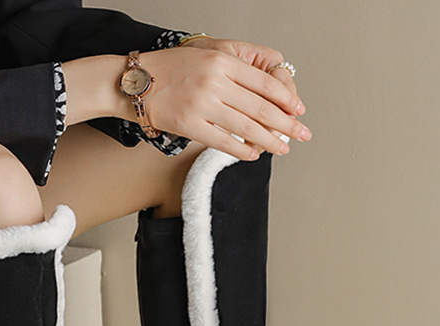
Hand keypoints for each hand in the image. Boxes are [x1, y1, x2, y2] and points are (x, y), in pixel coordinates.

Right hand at [140, 38, 309, 160]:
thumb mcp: (207, 56)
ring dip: (270, 141)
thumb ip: (235, 71)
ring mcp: (202, 104)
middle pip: (261, 107)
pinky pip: (224, 141)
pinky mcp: (190, 125)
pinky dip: (243, 150)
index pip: (265, 84)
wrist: (137, 82)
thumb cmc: (172, 70)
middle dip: (286, 124)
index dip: (286, 100)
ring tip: (282, 149)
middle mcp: (215, 81)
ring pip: (247, 127)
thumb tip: (266, 95)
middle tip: (302, 134)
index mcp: (223, 61)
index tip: (299, 111)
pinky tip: (254, 154)